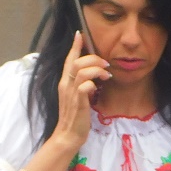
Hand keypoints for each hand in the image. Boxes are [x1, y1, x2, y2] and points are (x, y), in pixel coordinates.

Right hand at [53, 32, 109, 153]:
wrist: (67, 135)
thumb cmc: (74, 117)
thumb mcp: (76, 97)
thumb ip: (80, 85)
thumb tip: (92, 76)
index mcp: (64, 82)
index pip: (68, 60)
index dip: (74, 46)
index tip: (80, 34)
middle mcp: (66, 85)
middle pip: (77, 62)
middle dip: (93, 58)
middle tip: (105, 64)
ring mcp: (71, 94)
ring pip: (81, 71)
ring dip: (96, 69)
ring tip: (105, 75)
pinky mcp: (78, 103)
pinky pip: (84, 86)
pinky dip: (93, 84)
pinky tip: (99, 87)